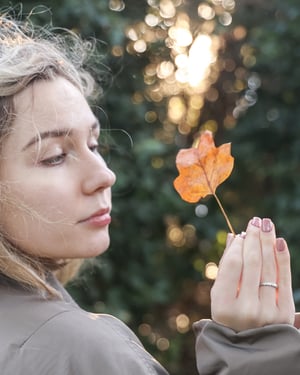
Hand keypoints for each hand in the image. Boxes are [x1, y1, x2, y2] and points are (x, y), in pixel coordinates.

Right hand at [211, 217, 294, 331]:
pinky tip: (279, 241)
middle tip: (255, 221)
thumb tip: (232, 236)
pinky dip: (282, 257)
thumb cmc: (230, 314)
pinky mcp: (284, 312)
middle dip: (254, 238)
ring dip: (267, 242)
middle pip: (252, 263)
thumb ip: (225, 266)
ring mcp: (267, 312)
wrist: (250, 346)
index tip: (240, 234)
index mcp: (223, 305)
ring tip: (266, 224)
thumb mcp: (220, 294)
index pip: (233, 265)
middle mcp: (246, 309)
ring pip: (268, 268)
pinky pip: (284, 278)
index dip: (237, 246)